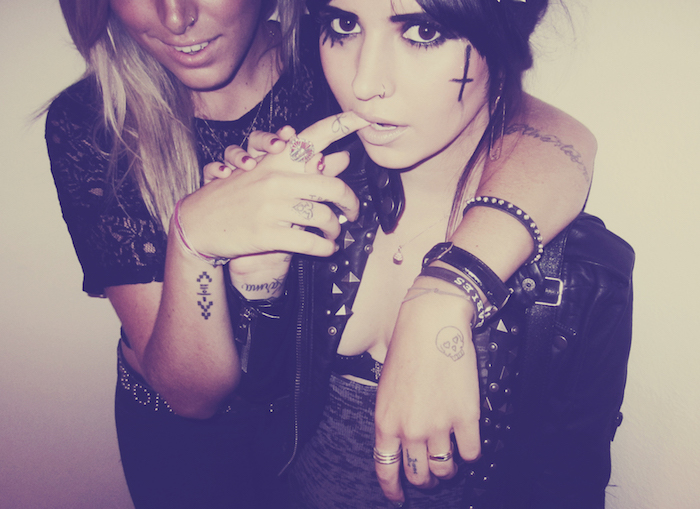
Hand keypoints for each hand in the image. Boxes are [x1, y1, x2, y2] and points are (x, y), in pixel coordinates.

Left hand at [374, 280, 481, 504]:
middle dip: (425, 478)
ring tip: (450, 458)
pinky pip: (472, 453)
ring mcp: (439, 425)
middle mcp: (410, 429)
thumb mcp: (386, 388)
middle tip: (431, 472)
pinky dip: (470, 452)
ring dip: (448, 468)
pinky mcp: (466, 418)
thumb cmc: (407, 350)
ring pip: (445, 468)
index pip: (385, 469)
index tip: (398, 496)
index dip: (392, 489)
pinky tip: (467, 442)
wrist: (432, 324)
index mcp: (385, 421)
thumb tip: (402, 442)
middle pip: (418, 474)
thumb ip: (392, 418)